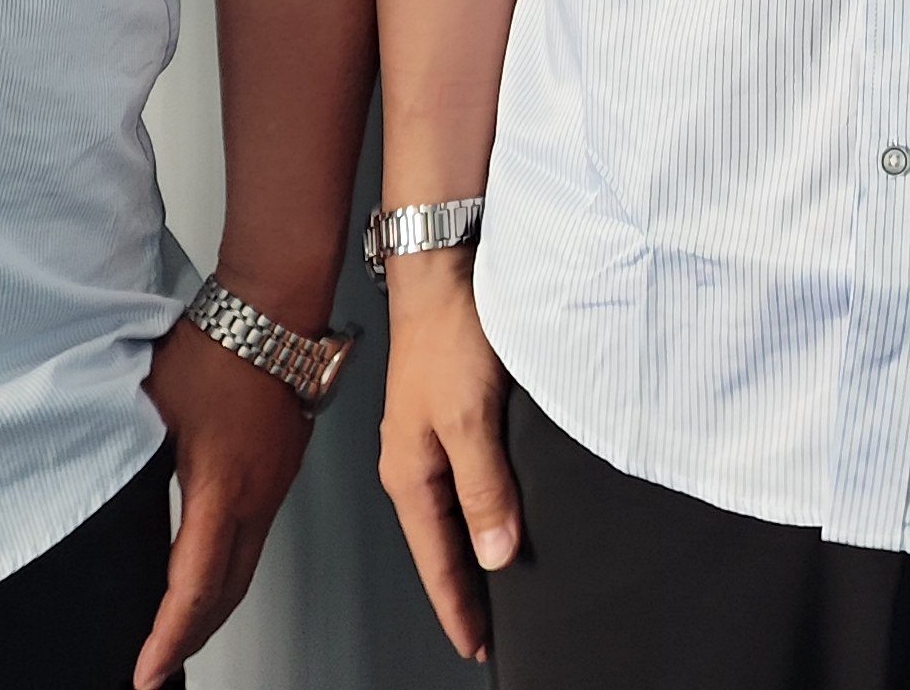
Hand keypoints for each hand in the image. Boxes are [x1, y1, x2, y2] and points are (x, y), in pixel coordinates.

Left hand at [133, 313, 317, 689]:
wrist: (276, 307)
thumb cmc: (220, 345)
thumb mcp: (154, 406)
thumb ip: (131, 455)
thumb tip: (103, 482)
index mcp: (222, 490)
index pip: (194, 590)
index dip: (168, 640)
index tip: (145, 671)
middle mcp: (258, 498)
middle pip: (228, 595)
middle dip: (191, 639)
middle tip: (158, 666)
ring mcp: (276, 485)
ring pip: (246, 569)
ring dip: (212, 607)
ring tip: (179, 631)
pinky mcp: (282, 468)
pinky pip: (257, 537)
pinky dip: (230, 570)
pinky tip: (209, 568)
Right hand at [376, 256, 521, 662]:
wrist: (445, 264)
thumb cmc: (448, 331)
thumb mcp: (469, 420)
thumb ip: (483, 489)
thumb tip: (496, 553)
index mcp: (407, 471)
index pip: (435, 559)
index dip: (458, 606)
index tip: (476, 645)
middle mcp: (414, 458)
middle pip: (441, 541)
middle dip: (464, 587)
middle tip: (489, 629)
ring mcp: (431, 434)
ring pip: (455, 509)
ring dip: (475, 546)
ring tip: (499, 584)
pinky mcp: (452, 410)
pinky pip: (468, 476)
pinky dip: (484, 504)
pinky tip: (503, 509)